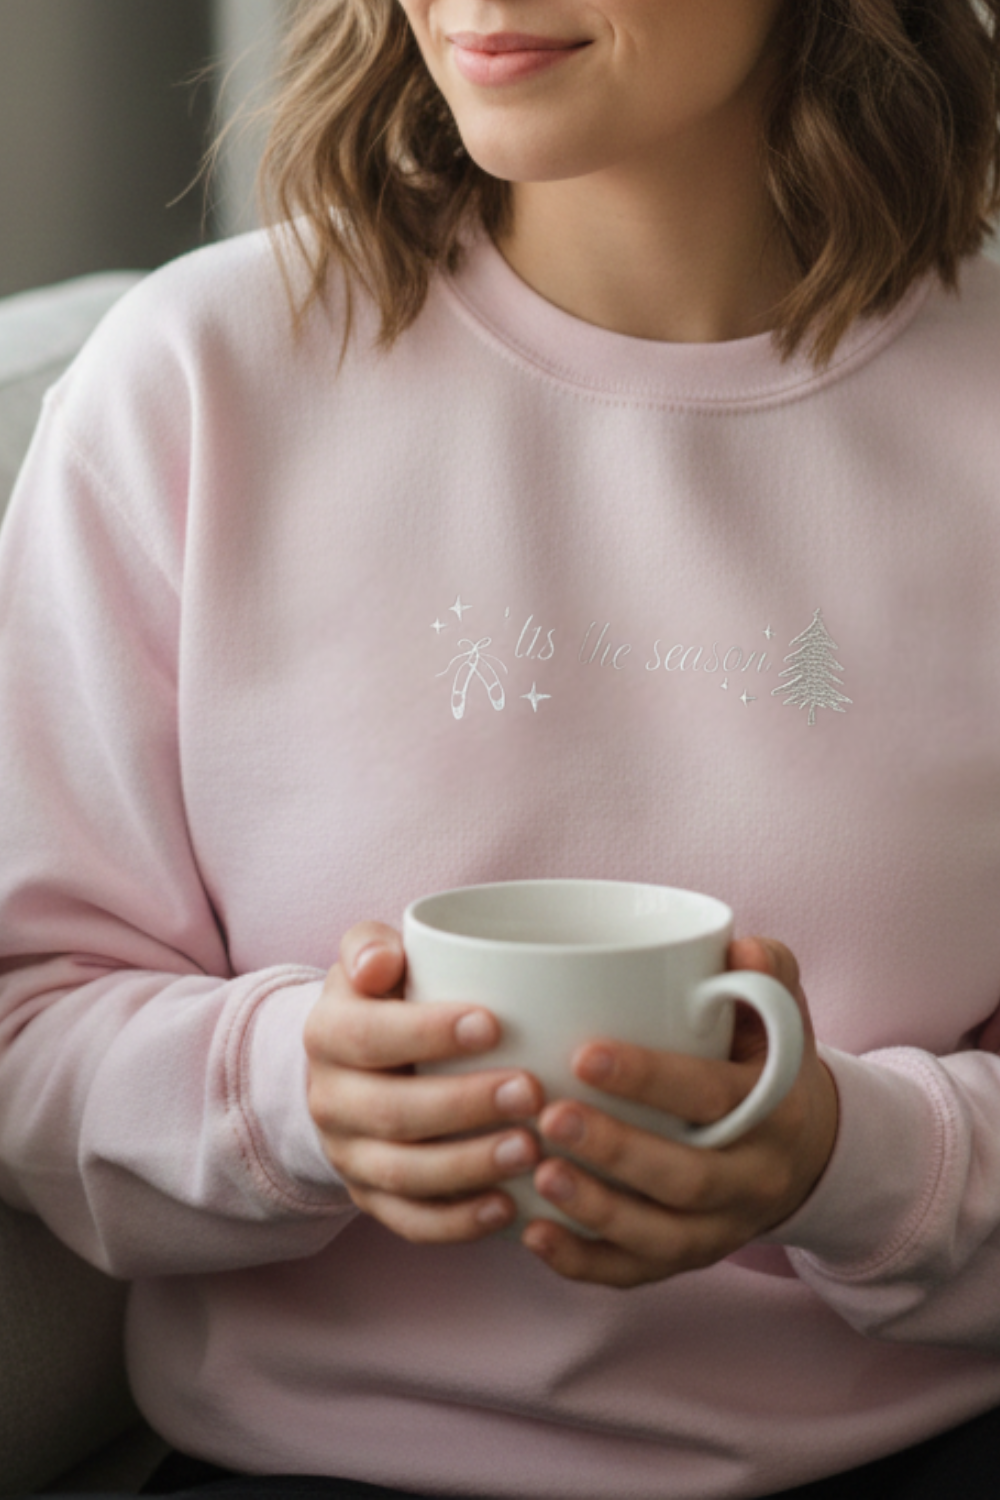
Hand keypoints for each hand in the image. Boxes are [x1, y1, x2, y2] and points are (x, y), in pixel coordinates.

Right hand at [304, 922, 544, 1242]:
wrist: (355, 1064)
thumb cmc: (386, 997)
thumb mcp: (371, 959)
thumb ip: (371, 946)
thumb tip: (382, 961)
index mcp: (327, 1033)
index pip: (368, 1036)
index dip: (427, 1033)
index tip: (493, 1023)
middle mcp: (328, 1100)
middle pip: (390, 1112)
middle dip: (463, 1105)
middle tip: (530, 1091)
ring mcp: (348, 1156)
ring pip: (402, 1174)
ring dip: (469, 1166)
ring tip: (530, 1149)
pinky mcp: (372, 1199)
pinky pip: (410, 1222)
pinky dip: (458, 1223)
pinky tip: (509, 1209)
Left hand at [521, 937, 838, 1287]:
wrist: (806, 1148)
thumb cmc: (768, 1064)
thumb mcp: (782, 1015)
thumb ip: (766, 973)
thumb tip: (737, 949)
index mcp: (773, 1108)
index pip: (712, 1096)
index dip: (650, 1078)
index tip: (584, 1053)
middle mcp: (754, 1176)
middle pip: (686, 1176)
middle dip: (615, 1150)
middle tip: (549, 1115)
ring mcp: (723, 1226)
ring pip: (661, 1236)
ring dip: (596, 1211)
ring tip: (538, 1174)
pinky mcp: (691, 1258)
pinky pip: (638, 1273)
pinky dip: (584, 1263)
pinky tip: (533, 1235)